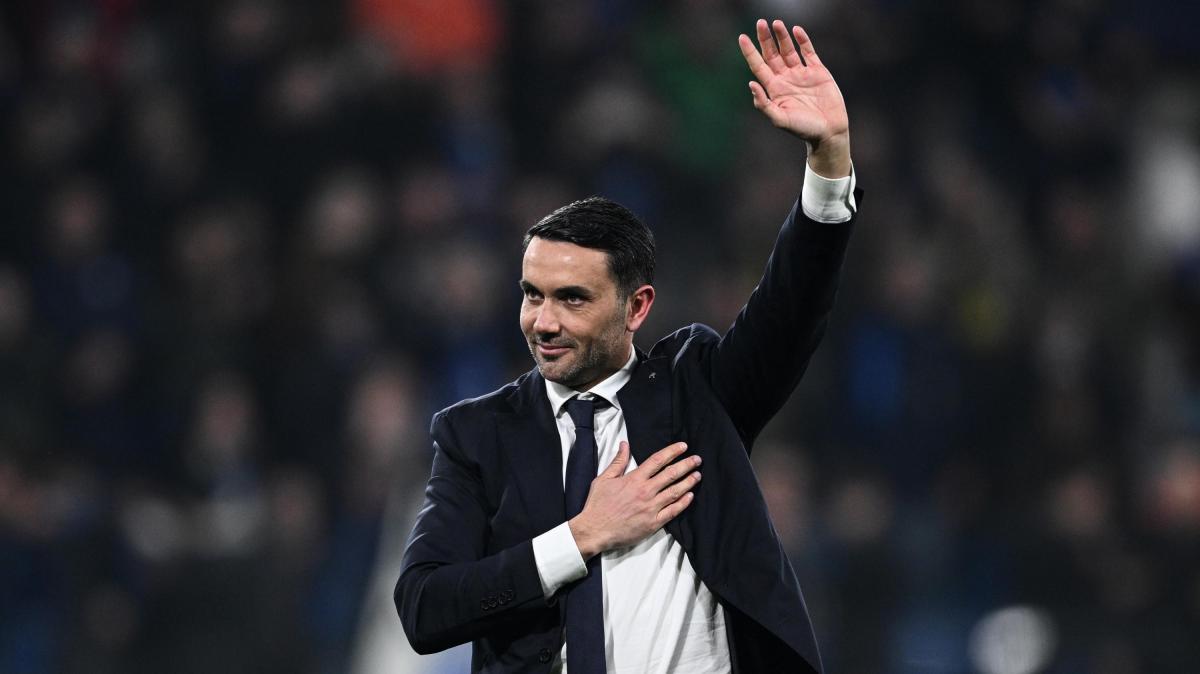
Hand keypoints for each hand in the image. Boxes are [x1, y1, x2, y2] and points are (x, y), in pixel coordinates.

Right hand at [568, 441, 700, 558]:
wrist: (595, 530)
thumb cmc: (597, 505)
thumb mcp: (603, 479)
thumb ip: (617, 462)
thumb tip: (624, 444)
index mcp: (634, 479)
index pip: (658, 460)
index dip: (672, 452)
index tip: (683, 446)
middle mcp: (645, 491)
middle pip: (671, 474)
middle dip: (686, 465)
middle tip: (697, 460)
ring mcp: (651, 508)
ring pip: (675, 492)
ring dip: (688, 482)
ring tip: (698, 476)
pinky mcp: (653, 523)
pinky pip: (673, 511)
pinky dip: (683, 503)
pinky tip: (690, 496)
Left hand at [738, 19, 851, 177]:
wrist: (828, 132)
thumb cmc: (803, 129)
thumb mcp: (780, 119)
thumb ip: (764, 104)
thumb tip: (751, 84)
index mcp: (774, 89)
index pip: (758, 66)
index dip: (750, 52)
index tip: (742, 37)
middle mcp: (785, 79)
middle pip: (771, 54)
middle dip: (765, 39)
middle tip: (760, 23)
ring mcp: (801, 74)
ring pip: (788, 50)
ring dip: (782, 37)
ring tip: (776, 23)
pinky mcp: (818, 72)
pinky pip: (808, 52)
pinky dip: (803, 41)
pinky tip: (796, 30)